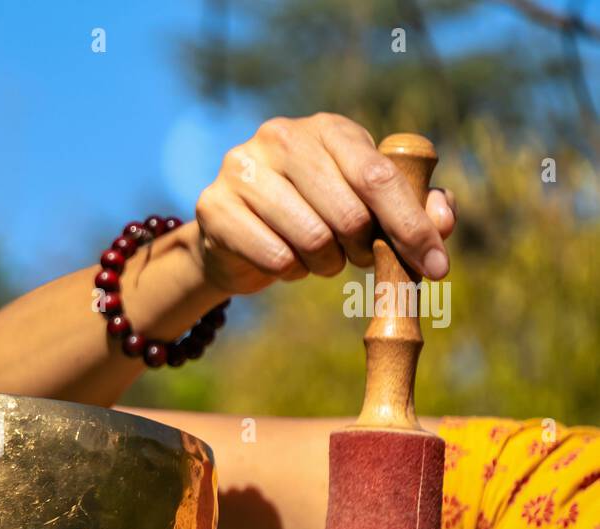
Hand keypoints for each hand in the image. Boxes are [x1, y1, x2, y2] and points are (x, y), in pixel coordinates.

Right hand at [193, 113, 456, 294]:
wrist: (235, 235)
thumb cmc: (314, 215)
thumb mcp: (368, 206)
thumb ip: (413, 208)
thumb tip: (443, 220)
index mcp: (328, 127)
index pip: (379, 177)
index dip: (412, 226)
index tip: (436, 266)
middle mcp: (281, 136)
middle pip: (349, 213)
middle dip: (363, 248)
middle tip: (357, 256)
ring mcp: (242, 168)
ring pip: (312, 238)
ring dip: (325, 263)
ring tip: (317, 256)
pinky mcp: (214, 205)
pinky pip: (274, 256)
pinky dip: (289, 271)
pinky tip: (283, 259)